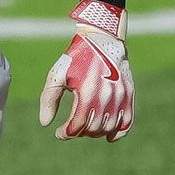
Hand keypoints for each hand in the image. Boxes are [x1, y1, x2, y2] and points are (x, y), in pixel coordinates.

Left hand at [38, 0, 134, 141]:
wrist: (102, 38)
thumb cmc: (76, 57)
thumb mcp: (58, 75)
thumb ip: (49, 99)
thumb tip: (45, 124)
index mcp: (87, 92)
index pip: (77, 125)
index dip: (66, 133)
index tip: (59, 133)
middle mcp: (106, 96)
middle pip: (93, 129)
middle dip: (79, 132)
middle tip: (72, 128)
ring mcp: (120, 96)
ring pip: (109, 128)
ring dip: (95, 133)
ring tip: (85, 128)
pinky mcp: (129, 94)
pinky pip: (127, 122)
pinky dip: (118, 133)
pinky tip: (108, 136)